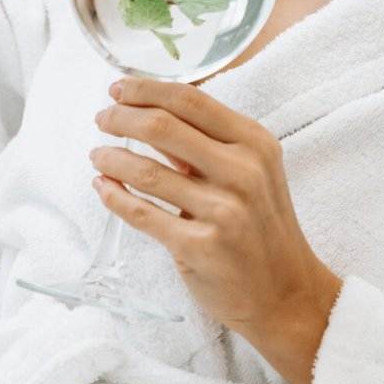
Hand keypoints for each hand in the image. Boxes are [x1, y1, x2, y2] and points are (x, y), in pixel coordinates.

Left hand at [93, 76, 342, 383]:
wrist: (286, 294)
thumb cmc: (261, 227)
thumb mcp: (252, 173)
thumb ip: (208, 143)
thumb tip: (150, 111)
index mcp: (255, 144)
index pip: (190, 100)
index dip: (146, 90)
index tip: (118, 88)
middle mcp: (243, 172)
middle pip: (163, 127)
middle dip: (121, 118)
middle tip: (102, 119)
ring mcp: (223, 211)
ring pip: (146, 172)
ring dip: (112, 158)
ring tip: (97, 155)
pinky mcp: (201, 247)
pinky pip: (143, 214)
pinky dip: (115, 197)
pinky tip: (102, 187)